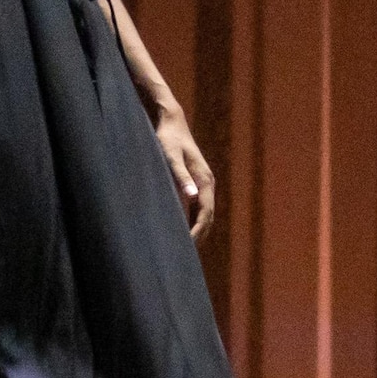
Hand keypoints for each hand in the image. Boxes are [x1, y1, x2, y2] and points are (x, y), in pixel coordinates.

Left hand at [152, 107, 217, 235]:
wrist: (172, 122)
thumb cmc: (168, 139)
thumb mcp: (170, 157)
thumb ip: (181, 177)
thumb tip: (192, 197)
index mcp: (205, 181)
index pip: (205, 214)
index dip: (198, 232)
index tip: (188, 246)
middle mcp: (207, 183)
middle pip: (208, 217)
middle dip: (200, 235)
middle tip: (186, 255)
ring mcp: (203, 183)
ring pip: (204, 213)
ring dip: (198, 229)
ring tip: (186, 247)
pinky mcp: (196, 182)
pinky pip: (198, 207)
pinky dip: (194, 220)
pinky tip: (184, 228)